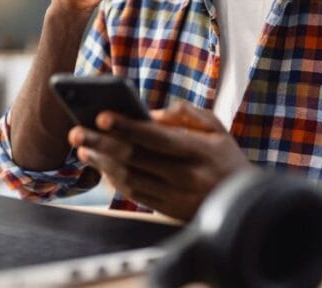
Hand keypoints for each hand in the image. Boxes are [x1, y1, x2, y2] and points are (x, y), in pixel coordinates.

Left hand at [68, 101, 250, 220]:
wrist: (244, 204)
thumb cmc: (226, 159)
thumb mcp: (217, 129)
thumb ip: (186, 114)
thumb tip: (152, 113)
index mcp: (198, 151)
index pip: (156, 137)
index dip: (127, 126)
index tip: (102, 116)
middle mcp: (185, 175)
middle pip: (135, 158)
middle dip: (101, 143)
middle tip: (76, 131)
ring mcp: (175, 196)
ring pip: (129, 178)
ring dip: (101, 162)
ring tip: (83, 147)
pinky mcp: (167, 209)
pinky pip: (133, 194)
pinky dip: (113, 179)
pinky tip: (100, 165)